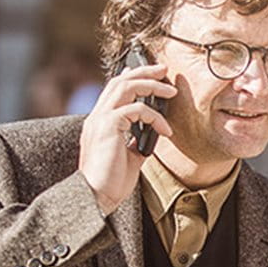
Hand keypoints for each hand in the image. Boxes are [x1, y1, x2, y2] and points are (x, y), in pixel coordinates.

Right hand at [78, 64, 175, 214]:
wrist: (96, 196)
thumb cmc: (111, 181)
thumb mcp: (129, 156)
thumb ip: (137, 140)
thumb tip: (152, 133)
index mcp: (100, 122)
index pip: (114, 89)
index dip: (132, 76)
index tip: (152, 74)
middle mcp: (97, 117)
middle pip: (120, 80)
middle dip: (144, 71)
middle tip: (164, 70)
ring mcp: (100, 120)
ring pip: (126, 86)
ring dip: (151, 85)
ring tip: (171, 90)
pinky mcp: (107, 126)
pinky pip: (135, 109)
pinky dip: (154, 117)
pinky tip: (165, 130)